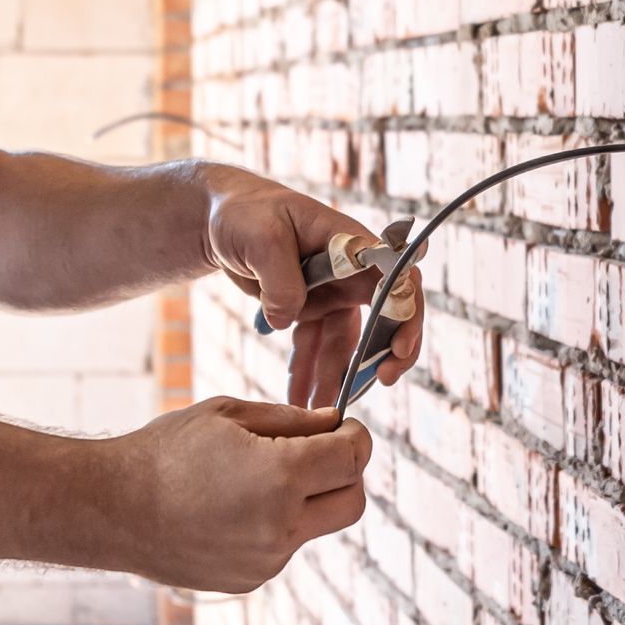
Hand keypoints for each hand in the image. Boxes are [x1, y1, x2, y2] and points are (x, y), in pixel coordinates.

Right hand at [108, 397, 372, 591]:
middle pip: (354, 501)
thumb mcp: (227, 416)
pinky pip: (283, 546)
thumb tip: (332, 423)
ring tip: (252, 478)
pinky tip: (229, 507)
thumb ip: (289, 419)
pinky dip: (274, 524)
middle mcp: (283, 525)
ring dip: (306, 500)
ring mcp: (267, 559)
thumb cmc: (165, 452)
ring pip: (317, 525)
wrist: (111, 509)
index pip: (354, 457)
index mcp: (282, 476)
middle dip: (346, 473)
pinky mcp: (250, 579)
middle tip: (319, 452)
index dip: (355, 436)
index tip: (341, 427)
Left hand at [200, 167, 426, 409]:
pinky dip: (307, 372)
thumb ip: (280, 277)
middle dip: (377, 359)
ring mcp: (331, 293)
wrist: (220, 220)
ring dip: (332, 378)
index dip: (405, 314)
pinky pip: (314, 346)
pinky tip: (297, 398)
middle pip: (380, 319)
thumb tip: (286, 320)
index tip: (397, 349)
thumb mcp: (260, 237)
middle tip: (365, 390)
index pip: (396, 278)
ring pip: (343, 344)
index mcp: (349, 244)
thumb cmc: (244, 213)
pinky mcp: (310, 309)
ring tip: (315, 411)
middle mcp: (349, 271)